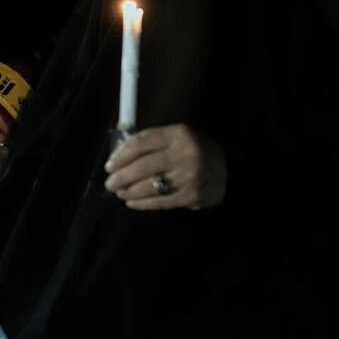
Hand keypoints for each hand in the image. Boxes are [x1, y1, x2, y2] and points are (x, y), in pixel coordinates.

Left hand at [105, 124, 226, 210]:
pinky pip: (161, 201)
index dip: (121, 155)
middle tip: (110, 183)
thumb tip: (117, 155)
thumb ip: (151, 143)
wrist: (229, 169)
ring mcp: (190, 176)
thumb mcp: (176, 138)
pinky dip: (143, 204)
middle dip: (122, 177)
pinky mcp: (192, 195)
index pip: (141, 143)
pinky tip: (133, 203)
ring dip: (129, 191)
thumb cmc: (194, 151)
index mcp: (179, 134)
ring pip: (150, 186)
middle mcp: (185, 153)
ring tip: (120, 193)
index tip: (109, 166)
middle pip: (143, 166)